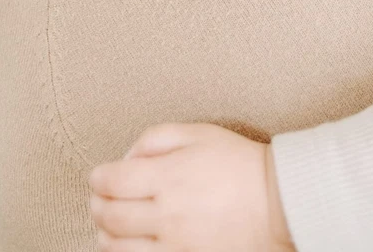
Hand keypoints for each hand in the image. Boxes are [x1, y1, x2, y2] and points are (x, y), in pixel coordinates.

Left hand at [89, 123, 293, 251]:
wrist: (276, 201)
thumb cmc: (238, 162)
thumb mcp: (200, 133)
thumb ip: (157, 138)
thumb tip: (127, 157)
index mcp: (169, 175)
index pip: (112, 180)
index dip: (98, 177)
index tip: (98, 175)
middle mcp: (166, 213)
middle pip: (109, 215)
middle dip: (97, 204)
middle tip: (99, 198)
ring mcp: (174, 244)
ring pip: (117, 248)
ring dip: (104, 234)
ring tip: (108, 224)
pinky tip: (126, 245)